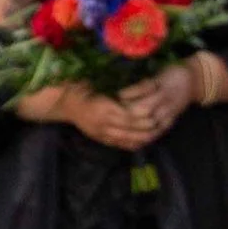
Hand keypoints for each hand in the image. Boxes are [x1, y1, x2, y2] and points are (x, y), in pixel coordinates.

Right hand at [58, 69, 193, 149]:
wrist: (65, 103)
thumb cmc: (83, 88)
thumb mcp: (99, 83)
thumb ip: (120, 88)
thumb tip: (145, 83)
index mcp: (104, 107)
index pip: (130, 114)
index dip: (144, 113)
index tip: (156, 107)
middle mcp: (104, 123)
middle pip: (132, 128)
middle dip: (148, 126)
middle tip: (162, 120)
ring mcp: (102, 134)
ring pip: (128, 139)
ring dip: (145, 137)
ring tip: (158, 131)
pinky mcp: (101, 140)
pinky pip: (121, 145)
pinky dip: (135, 144)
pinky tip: (145, 140)